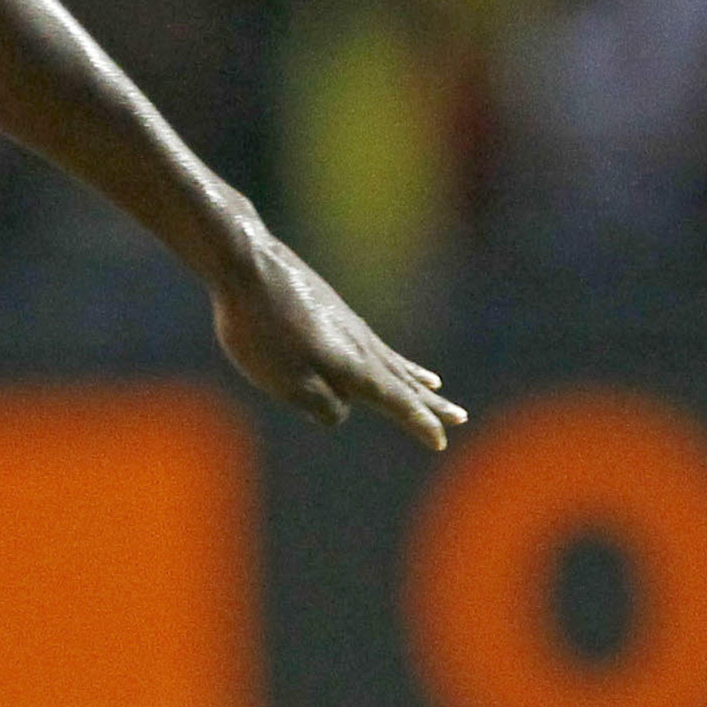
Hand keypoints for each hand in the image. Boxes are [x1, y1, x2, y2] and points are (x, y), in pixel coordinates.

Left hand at [210, 227, 463, 450]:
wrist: (247, 266)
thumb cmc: (260, 329)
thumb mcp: (285, 382)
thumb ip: (321, 405)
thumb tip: (343, 409)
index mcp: (354, 367)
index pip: (397, 402)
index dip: (418, 423)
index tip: (440, 441)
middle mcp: (361, 345)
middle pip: (403, 381)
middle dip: (430, 403)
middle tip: (459, 418)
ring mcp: (349, 325)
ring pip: (391, 359)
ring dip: (415, 378)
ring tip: (436, 387)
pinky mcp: (332, 311)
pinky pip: (373, 343)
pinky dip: (390, 356)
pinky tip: (383, 355)